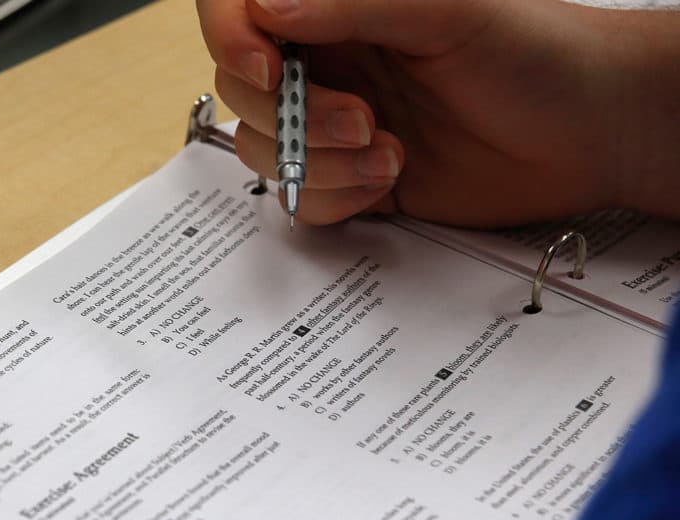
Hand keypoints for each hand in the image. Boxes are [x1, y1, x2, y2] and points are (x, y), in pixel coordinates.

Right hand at [196, 0, 628, 226]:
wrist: (586, 133)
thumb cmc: (534, 52)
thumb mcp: (447, 11)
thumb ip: (352, 3)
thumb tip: (265, 7)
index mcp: (338, 6)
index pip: (240, 9)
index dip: (233, 39)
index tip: (270, 72)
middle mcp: (327, 61)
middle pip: (243, 91)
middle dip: (294, 117)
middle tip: (362, 120)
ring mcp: (332, 124)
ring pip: (264, 150)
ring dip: (318, 164)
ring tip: (387, 153)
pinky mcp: (348, 180)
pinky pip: (299, 200)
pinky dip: (335, 199)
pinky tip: (387, 180)